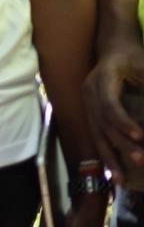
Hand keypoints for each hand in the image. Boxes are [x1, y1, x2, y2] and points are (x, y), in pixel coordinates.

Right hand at [85, 34, 143, 186]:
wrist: (114, 46)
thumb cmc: (134, 55)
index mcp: (102, 79)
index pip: (110, 106)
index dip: (124, 123)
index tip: (141, 137)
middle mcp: (89, 92)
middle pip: (102, 124)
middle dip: (121, 145)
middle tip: (140, 161)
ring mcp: (87, 103)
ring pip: (96, 134)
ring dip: (109, 158)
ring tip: (120, 180)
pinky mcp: (90, 112)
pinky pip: (96, 136)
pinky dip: (105, 155)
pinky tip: (111, 172)